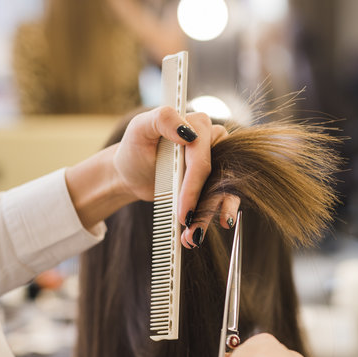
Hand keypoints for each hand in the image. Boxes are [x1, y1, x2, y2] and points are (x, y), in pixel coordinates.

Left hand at [110, 107, 236, 246]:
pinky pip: (224, 201)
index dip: (194, 185)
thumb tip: (187, 132)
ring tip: (193, 237)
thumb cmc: (135, 147)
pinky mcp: (215, 182)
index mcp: (199, 124)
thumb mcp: (139, 128)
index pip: (203, 158)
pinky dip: (213, 218)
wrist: (132, 172)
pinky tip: (200, 232)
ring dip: (210, 217)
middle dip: (204, 206)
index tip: (182, 208)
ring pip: (224, 192)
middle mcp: (214, 141)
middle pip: (218, 178)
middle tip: (187, 226)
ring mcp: (217, 162)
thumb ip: (163, 119)